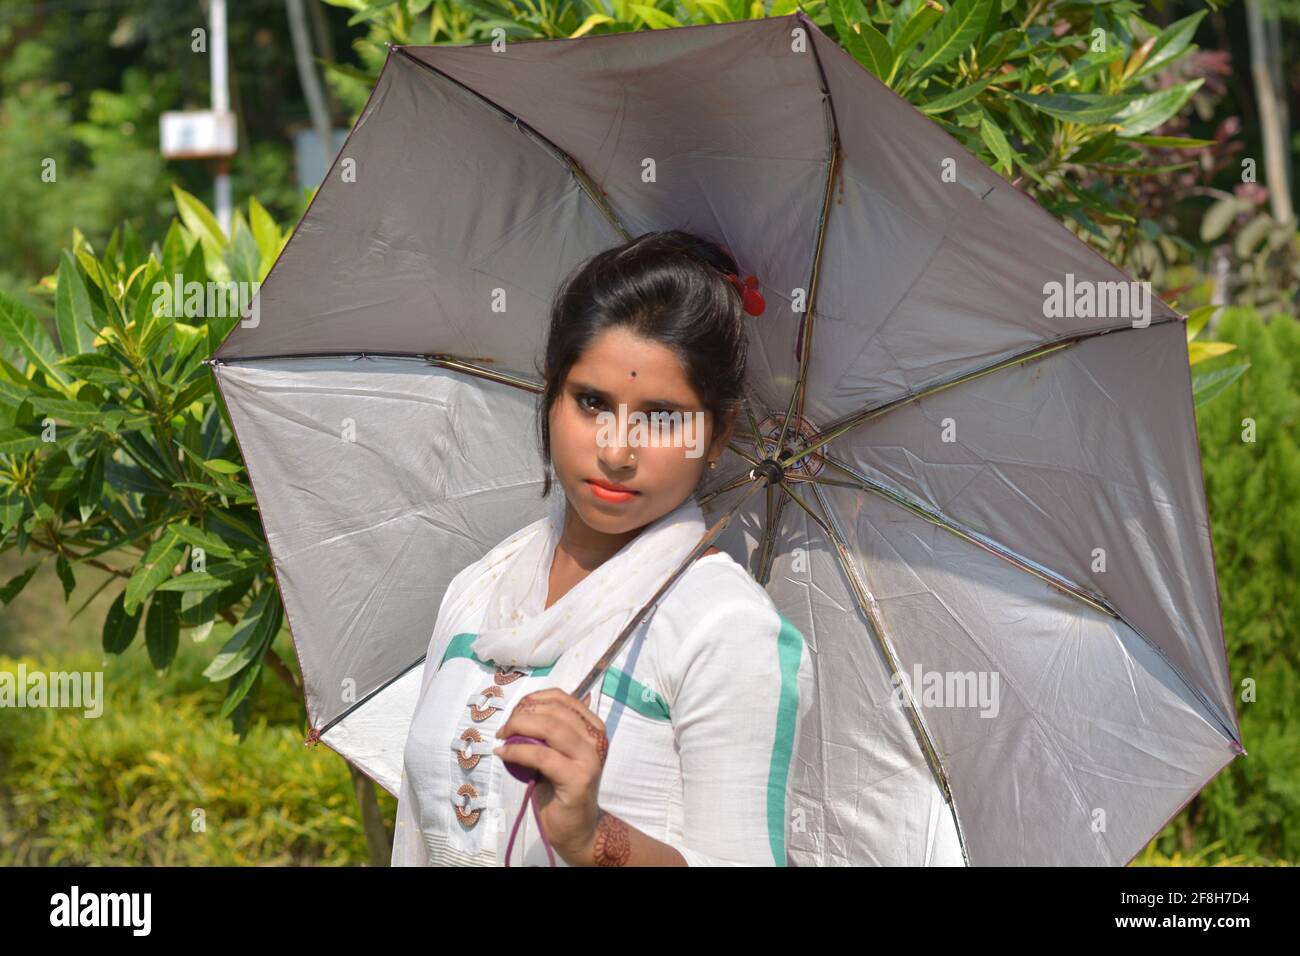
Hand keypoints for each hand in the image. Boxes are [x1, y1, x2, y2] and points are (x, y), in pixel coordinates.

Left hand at [493, 687, 608, 864]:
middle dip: (522, 714)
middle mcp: (595, 739)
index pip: (563, 698)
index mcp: (593, 728)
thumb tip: (526, 707)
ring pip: (550, 728)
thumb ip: (549, 730)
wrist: (577, 828)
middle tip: (504, 729)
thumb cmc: (562, 789)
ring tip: (503, 738)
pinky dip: (518, 751)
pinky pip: (542, 756)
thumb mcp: (557, 752)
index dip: (535, 699)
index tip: (516, 711)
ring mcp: (589, 759)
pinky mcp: (577, 779)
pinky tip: (504, 754)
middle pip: (554, 711)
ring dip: (519, 728)